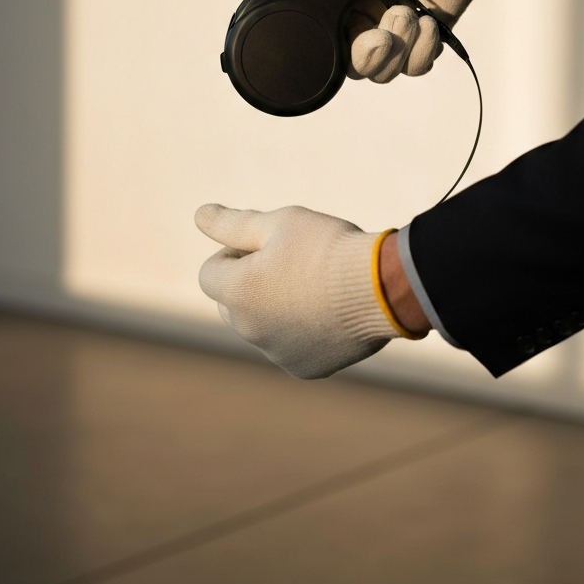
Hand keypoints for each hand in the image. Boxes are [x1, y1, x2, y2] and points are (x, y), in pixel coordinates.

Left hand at [195, 203, 407, 378]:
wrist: (383, 287)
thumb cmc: (327, 247)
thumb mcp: (278, 222)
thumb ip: (232, 223)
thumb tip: (200, 214)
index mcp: (237, 292)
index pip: (209, 274)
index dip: (233, 255)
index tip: (268, 247)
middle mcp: (249, 329)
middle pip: (230, 304)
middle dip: (249, 285)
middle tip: (291, 264)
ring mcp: (276, 353)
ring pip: (260, 326)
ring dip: (273, 308)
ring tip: (315, 287)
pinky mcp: (303, 368)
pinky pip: (288, 346)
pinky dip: (298, 331)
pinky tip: (327, 312)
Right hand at [256, 0, 532, 80]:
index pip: (324, 42)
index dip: (333, 49)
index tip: (350, 32)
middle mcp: (363, 17)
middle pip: (356, 67)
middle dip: (371, 55)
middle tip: (384, 31)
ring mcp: (395, 30)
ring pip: (386, 71)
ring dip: (400, 48)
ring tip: (411, 13)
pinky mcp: (426, 36)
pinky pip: (417, 66)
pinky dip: (423, 50)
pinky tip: (428, 22)